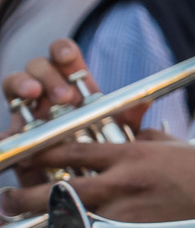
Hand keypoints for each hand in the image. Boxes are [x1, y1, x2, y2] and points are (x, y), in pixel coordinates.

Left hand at [0, 135, 194, 222]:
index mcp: (133, 154)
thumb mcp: (180, 149)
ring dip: (38, 217)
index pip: (75, 149)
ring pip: (66, 214)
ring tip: (19, 220)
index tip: (24, 153)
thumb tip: (134, 133)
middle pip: (58, 185)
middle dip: (25, 193)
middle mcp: (122, 181)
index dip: (43, 151)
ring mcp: (123, 211)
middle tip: (6, 198)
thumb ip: (150, 140)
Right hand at [3, 38, 148, 134]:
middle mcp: (47, 91)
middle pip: (38, 66)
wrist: (86, 177)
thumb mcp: (121, 131)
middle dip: (48, 73)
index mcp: (73, 83)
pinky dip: (4, 134)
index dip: (62, 50)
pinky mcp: (16, 137)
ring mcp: (28, 111)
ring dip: (23, 84)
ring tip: (34, 93)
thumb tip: (147, 102)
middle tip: (64, 95)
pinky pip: (4, 132)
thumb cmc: (104, 145)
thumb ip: (130, 115)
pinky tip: (8, 135)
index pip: (64, 56)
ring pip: (15, 83)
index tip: (68, 56)